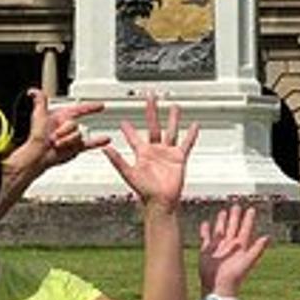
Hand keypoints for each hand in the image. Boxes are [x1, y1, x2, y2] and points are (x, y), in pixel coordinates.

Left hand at [7, 87, 109, 187]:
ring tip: (57, 145)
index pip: (80, 109)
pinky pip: (89, 143)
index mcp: (62, 117)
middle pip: (75, 125)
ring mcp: (73, 138)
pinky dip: (98, 141)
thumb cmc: (37, 137)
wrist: (39, 155)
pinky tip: (106, 139)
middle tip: (54, 136)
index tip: (100, 105)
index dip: (90, 107)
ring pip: (78, 136)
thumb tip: (33, 91)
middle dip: (64, 131)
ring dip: (67, 141)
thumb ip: (40, 102)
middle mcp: (69, 127)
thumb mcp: (39, 115)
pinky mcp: (76, 147)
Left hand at [102, 95, 197, 213]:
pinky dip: (190, 135)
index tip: (123, 120)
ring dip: (172, 119)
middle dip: (151, 111)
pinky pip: (186, 144)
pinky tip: (194, 125)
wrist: (161, 202)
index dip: (128, 128)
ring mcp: (167, 153)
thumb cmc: (145, 191)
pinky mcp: (179, 158)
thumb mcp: (129, 174)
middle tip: (150, 98)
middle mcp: (154, 150)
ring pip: (171, 131)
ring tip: (174, 106)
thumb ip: (117, 161)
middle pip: (153, 126)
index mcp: (142, 153)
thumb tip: (105, 149)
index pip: (134, 136)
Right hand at [198, 202, 268, 294]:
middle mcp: (230, 245)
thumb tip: (268, 237)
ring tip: (223, 212)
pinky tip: (205, 223)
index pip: (246, 229)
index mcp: (241, 246)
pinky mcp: (207, 251)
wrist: (218, 286)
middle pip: (233, 227)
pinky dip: (205, 230)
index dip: (249, 219)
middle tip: (237, 206)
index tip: (251, 209)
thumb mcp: (248, 261)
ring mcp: (218, 247)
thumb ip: (257, 249)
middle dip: (235, 216)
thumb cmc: (234, 276)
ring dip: (222, 221)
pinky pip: (206, 237)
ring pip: (221, 230)